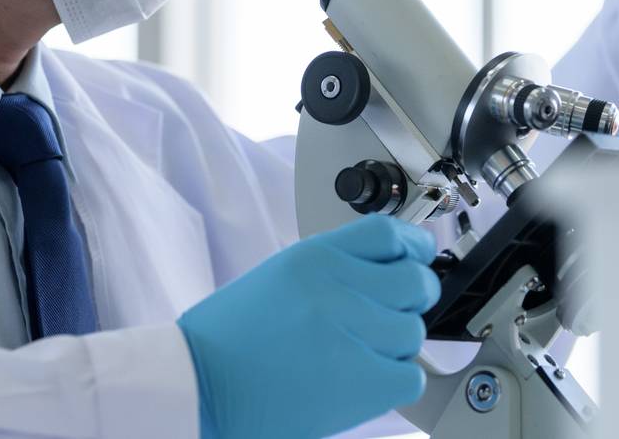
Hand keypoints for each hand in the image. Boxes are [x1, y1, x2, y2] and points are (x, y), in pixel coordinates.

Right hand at [178, 214, 440, 438]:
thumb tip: (390, 264)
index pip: (388, 233)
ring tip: (362, 353)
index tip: (418, 256)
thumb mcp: (279, 276)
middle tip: (393, 312)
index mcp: (312, 257)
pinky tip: (366, 378)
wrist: (200, 385)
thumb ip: (334, 266)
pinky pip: (410, 376)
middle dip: (414, 296)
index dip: (413, 245)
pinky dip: (395, 380)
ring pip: (414, 331)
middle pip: (415, 280)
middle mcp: (334, 288)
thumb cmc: (230, 338)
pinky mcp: (358, 383)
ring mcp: (348, 335)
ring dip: (396, 345)